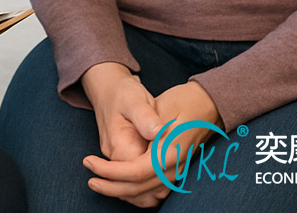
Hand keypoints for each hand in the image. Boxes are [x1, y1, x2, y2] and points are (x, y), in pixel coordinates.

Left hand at [83, 76, 220, 208]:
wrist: (207, 104)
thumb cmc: (182, 100)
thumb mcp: (162, 103)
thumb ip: (151, 119)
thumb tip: (151, 133)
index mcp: (171, 151)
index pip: (137, 171)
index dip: (111, 172)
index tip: (90, 164)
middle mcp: (175, 167)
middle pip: (140, 189)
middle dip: (112, 187)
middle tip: (90, 179)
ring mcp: (177, 172)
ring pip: (148, 195)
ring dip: (124, 193)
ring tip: (102, 183)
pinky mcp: (176, 172)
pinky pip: (155, 191)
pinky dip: (137, 193)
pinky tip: (122, 185)